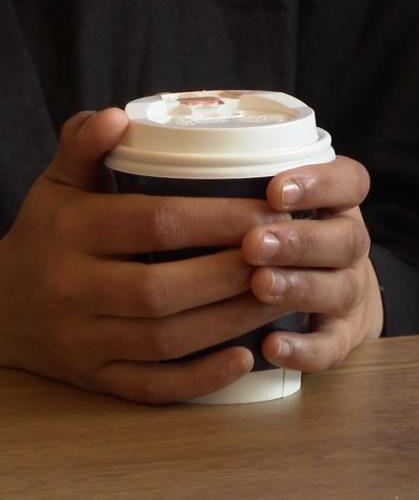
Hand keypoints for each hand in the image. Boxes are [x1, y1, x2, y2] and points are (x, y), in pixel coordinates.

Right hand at [0, 110, 286, 402]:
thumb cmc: (49, 236)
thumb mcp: (58, 185)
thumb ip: (84, 146)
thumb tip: (117, 116)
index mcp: (71, 231)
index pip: (156, 222)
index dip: (220, 219)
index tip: (271, 211)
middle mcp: (73, 289)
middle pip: (164, 287)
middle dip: (233, 273)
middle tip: (286, 256)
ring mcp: (84, 341)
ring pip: (166, 339)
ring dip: (230, 321)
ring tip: (281, 296)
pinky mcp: (98, 379)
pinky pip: (153, 386)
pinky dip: (201, 378)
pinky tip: (244, 357)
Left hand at [241, 156, 383, 371]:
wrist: (331, 301)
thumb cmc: (282, 237)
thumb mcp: (276, 201)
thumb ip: (237, 178)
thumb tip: (144, 137)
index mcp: (338, 205)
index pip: (350, 182)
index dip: (320, 184)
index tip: (274, 191)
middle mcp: (349, 247)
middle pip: (347, 238)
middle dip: (301, 240)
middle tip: (255, 244)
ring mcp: (348, 293)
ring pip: (340, 289)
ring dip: (301, 286)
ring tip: (260, 285)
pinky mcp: (340, 338)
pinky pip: (331, 347)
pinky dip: (304, 349)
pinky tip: (272, 346)